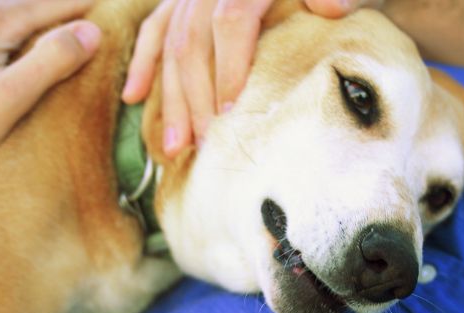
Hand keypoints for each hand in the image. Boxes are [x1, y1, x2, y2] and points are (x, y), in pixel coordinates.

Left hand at [0, 0, 100, 249]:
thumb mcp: (8, 102)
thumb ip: (50, 62)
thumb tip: (90, 30)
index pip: (53, 5)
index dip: (88, 6)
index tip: (116, 7)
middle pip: (24, 4)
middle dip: (59, 8)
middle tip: (91, 13)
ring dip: (26, 18)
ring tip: (52, 25)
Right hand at [121, 0, 380, 156]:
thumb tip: (329, 8)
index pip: (232, 19)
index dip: (229, 67)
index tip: (232, 113)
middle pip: (193, 37)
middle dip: (194, 97)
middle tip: (206, 146)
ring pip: (170, 40)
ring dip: (170, 96)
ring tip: (175, 147)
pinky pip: (155, 27)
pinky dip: (144, 63)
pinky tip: (133, 98)